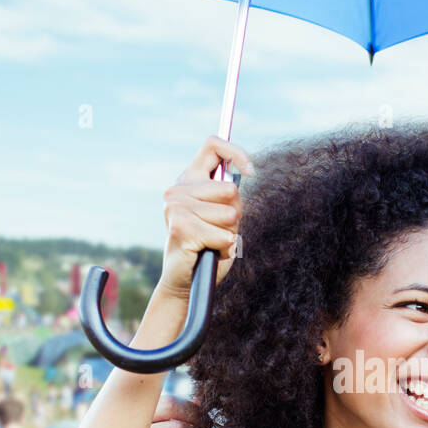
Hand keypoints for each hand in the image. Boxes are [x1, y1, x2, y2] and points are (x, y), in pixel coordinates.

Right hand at [159, 136, 253, 301]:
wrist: (185, 282)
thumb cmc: (208, 248)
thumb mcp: (222, 215)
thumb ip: (228, 194)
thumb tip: (246, 171)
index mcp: (188, 180)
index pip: (213, 145)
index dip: (237, 153)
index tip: (251, 171)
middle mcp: (177, 190)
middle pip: (230, 189)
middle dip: (236, 213)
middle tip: (219, 229)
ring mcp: (176, 207)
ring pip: (229, 214)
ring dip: (229, 233)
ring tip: (211, 242)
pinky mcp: (181, 228)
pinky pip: (224, 235)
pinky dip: (224, 248)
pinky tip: (208, 252)